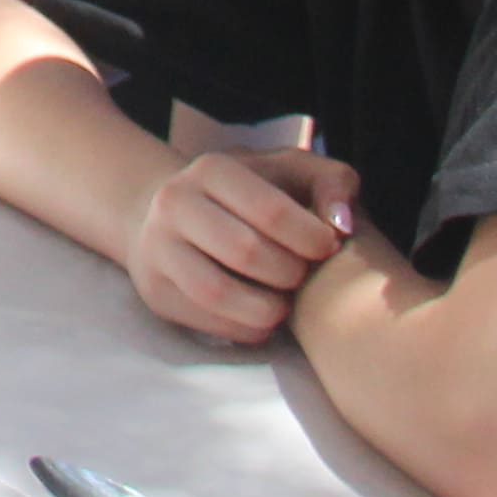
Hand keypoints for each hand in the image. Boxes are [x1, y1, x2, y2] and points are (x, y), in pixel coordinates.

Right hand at [126, 144, 359, 344]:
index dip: (311, 237)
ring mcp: (158, 248)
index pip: (271, 210)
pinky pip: (206, 321)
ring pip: (217, 293)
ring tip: (284, 304)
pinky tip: (262, 317)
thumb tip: (341, 224)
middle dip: (289, 273)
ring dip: (266, 308)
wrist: (173, 214)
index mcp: (213, 169)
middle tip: (303, 277)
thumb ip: (332, 182)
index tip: (329, 247)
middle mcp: (175, 203)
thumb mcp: (292, 172)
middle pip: (245, 252)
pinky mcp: (155, 290)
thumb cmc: (251, 195)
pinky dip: (245, 328)